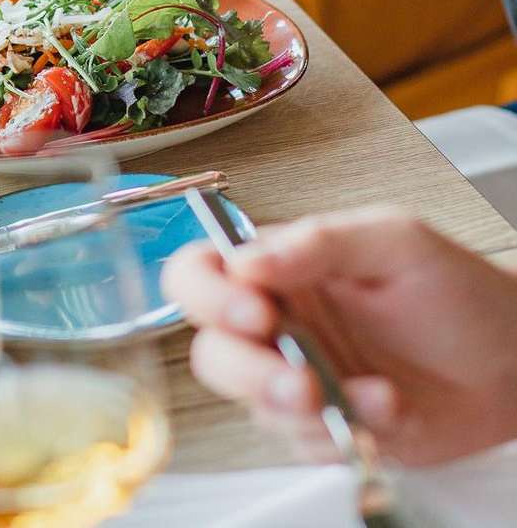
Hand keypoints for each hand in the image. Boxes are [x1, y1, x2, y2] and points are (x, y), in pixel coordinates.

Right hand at [162, 209, 516, 466]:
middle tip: (294, 376)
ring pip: (249, 404)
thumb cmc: (456, 291)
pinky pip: (304, 443)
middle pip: (211, 350)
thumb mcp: (393, 240)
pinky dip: (343, 430)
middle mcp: (277, 325)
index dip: (205, 295)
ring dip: (292, 406)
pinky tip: (387, 407)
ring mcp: (296, 378)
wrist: (513, 362)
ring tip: (345, 398)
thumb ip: (317, 242)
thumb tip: (247, 260)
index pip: (199, 274)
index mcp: (277, 269)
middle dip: (245, 370)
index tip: (253, 310)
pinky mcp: (325, 427)